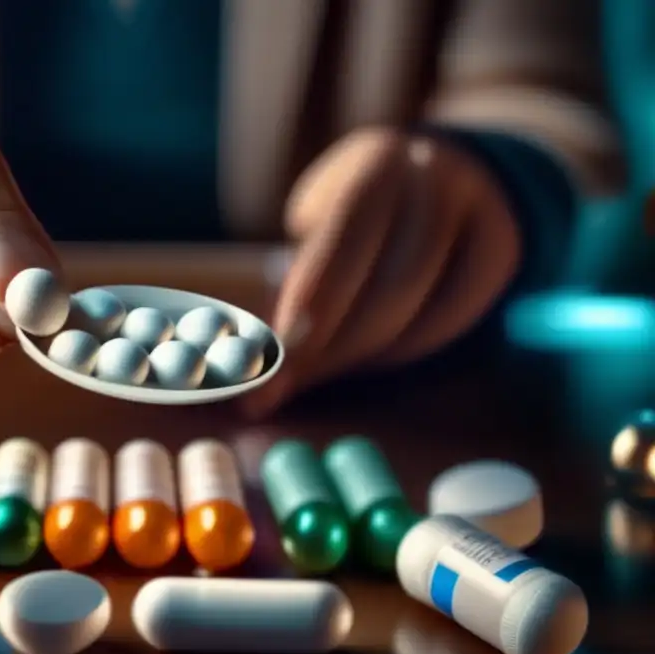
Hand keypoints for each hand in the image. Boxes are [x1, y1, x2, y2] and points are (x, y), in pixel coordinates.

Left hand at [246, 127, 520, 415]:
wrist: (445, 172)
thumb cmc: (356, 216)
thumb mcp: (320, 224)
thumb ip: (295, 279)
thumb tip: (254, 355)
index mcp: (374, 164)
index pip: (342, 244)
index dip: (310, 307)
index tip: (274, 359)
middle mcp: (434, 180)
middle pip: (391, 284)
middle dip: (331, 346)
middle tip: (285, 385)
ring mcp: (477, 211)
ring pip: (421, 308)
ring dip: (363, 354)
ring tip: (318, 370)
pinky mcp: (503, 248)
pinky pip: (453, 318)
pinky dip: (405, 349)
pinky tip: (370, 355)